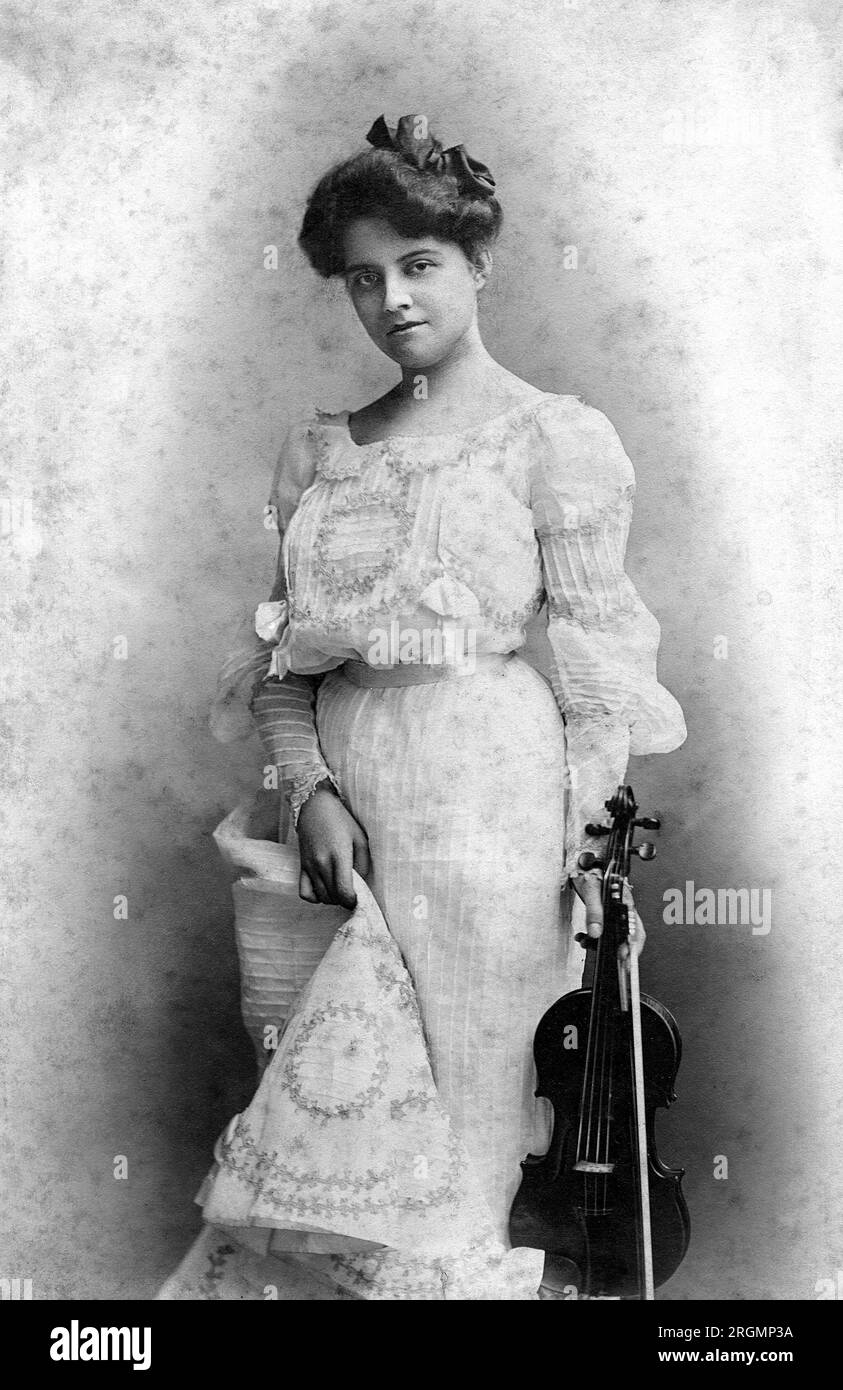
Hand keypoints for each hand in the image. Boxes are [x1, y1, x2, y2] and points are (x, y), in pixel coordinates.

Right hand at [295, 787, 370, 908]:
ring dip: (333, 898)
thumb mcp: (360, 838)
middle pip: (333, 896)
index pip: (344, 890)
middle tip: (352, 892)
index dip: (352, 900)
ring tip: (340, 889)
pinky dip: (315, 897)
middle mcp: (322, 863)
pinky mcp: (302, 866)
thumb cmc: (341, 820)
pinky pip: (304, 893)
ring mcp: (309, 866)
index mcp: (339, 855)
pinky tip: (324, 890)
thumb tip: (362, 884)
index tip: (358, 897)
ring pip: (321, 897)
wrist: (315, 806)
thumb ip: (363, 863)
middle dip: (345, 900)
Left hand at [571, 873, 645, 959]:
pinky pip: (603, 932)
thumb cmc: (591, 869)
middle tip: (611, 961)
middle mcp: (623, 910)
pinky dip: (592, 939)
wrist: (584, 860)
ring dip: (600, 944)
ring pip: (614, 936)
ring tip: (586, 943)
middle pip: (628, 936)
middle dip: (618, 950)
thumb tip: (596, 932)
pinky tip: (582, 938)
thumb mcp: (591, 889)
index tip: (624, 957)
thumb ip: (594, 911)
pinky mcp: (606, 915)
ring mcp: (615, 913)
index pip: (635, 930)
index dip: (632, 946)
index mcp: (626, 902)